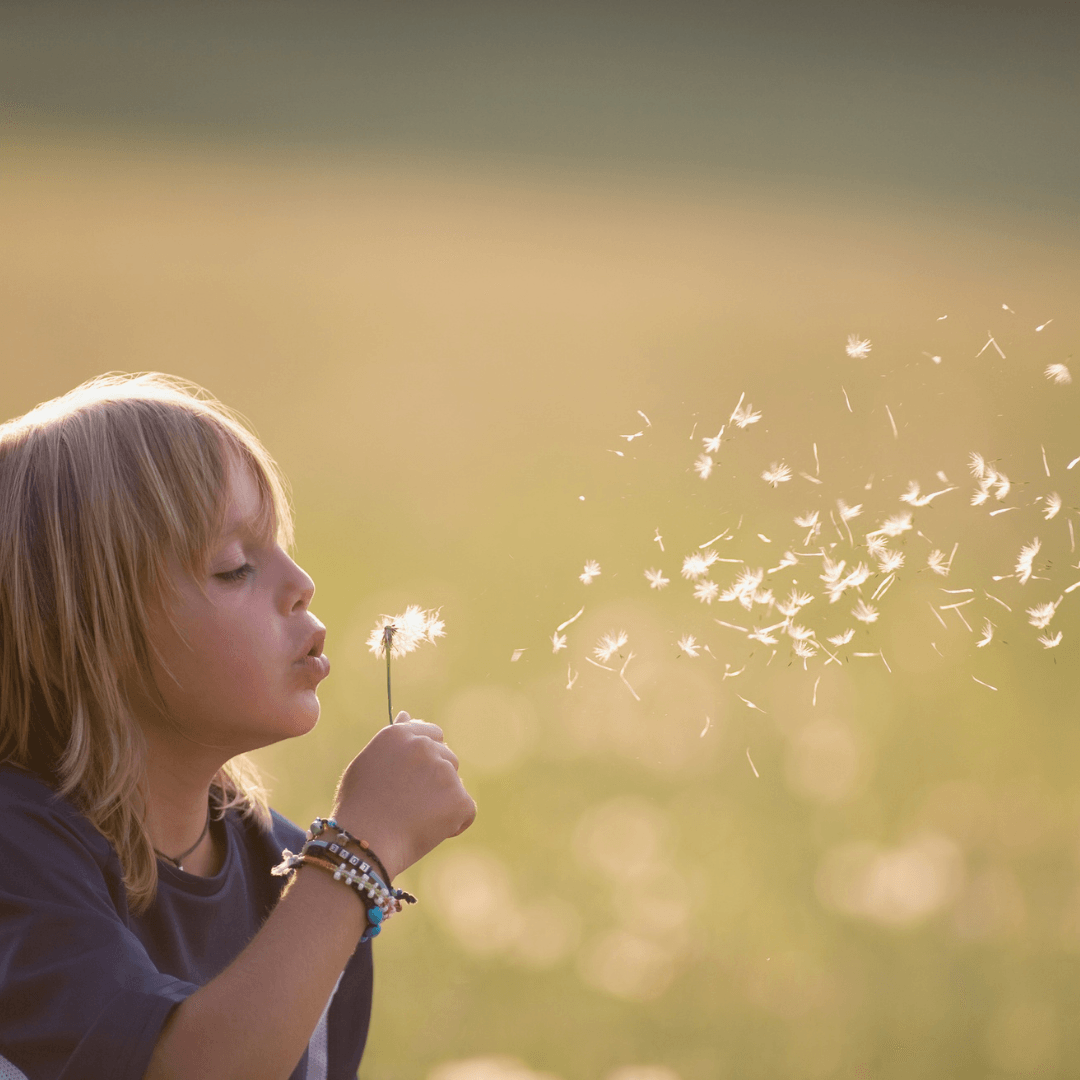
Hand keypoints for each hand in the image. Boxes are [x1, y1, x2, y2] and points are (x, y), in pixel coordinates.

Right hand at [330, 711, 475, 879]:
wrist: (362, 843)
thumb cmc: (358, 807)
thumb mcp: (368, 764)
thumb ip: (393, 741)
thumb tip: (407, 715)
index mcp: (400, 734)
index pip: (433, 733)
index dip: (427, 758)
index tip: (416, 778)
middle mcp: (424, 746)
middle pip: (448, 758)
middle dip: (436, 779)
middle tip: (410, 804)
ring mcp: (444, 771)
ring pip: (456, 784)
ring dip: (444, 800)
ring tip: (414, 819)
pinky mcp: (459, 798)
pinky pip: (466, 810)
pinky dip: (454, 823)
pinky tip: (428, 831)